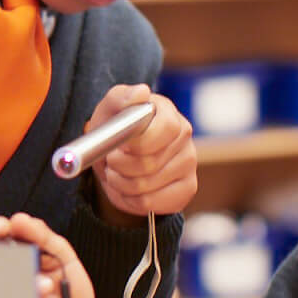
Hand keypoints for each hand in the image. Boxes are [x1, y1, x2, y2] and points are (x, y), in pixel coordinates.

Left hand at [87, 84, 195, 220]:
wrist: (117, 157)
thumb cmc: (115, 129)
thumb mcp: (109, 111)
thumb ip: (121, 98)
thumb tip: (141, 93)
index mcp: (168, 113)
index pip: (165, 130)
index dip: (136, 144)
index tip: (117, 146)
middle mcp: (185, 137)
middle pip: (150, 163)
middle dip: (119, 166)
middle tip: (110, 161)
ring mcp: (189, 164)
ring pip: (146, 186)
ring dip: (120, 184)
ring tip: (117, 173)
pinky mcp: (187, 189)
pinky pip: (150, 203)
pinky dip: (130, 200)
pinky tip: (129, 188)